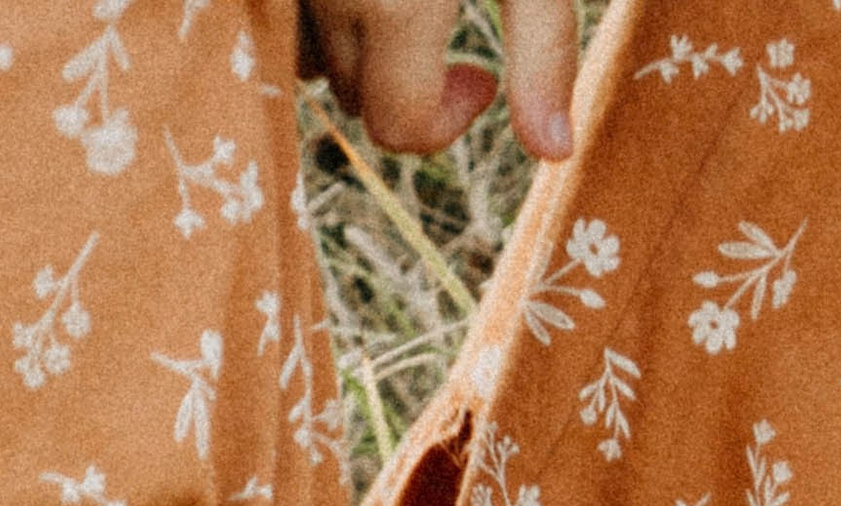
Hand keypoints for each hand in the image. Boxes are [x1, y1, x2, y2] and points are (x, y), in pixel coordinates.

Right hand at [299, 0, 577, 161]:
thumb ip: (545, 51)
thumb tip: (556, 155)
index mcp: (394, 5)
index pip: (400, 127)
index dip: (447, 122)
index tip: (482, 82)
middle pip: (360, 101)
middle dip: (405, 87)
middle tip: (446, 31)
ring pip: (316, 63)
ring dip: (355, 56)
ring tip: (397, 5)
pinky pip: (284, 20)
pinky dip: (319, 21)